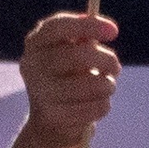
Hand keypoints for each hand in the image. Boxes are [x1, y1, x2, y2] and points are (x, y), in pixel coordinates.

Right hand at [15, 10, 120, 147]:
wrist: (50, 122)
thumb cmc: (68, 77)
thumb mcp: (72, 53)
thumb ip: (85, 40)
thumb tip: (107, 29)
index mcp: (36, 43)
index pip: (58, 27)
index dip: (87, 26)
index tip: (114, 31)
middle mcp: (32, 65)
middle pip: (77, 55)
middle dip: (106, 59)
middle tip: (116, 66)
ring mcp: (40, 92)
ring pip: (90, 84)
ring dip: (108, 85)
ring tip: (108, 86)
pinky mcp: (53, 117)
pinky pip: (93, 107)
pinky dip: (103, 104)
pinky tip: (99, 103)